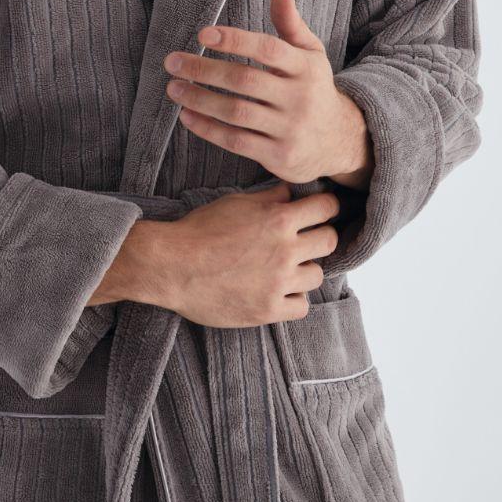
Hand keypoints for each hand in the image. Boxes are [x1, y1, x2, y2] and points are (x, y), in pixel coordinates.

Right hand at [159, 180, 341, 326]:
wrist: (172, 266)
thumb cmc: (200, 230)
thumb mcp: (235, 203)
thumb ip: (268, 198)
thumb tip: (290, 192)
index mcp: (278, 219)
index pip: (326, 208)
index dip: (326, 207)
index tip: (321, 211)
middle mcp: (285, 251)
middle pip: (329, 241)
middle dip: (320, 236)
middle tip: (306, 240)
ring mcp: (279, 283)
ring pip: (317, 275)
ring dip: (305, 270)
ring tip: (286, 268)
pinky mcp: (269, 310)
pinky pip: (302, 307)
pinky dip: (293, 299)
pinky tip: (279, 291)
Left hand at [162, 0, 374, 188]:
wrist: (339, 141)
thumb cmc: (314, 88)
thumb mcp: (311, 55)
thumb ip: (292, 25)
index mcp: (305, 68)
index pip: (268, 49)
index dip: (235, 40)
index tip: (203, 33)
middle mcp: (300, 98)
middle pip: (244, 80)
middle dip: (204, 69)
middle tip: (172, 61)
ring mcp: (289, 129)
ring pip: (236, 112)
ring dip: (200, 99)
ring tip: (174, 88)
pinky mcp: (278, 156)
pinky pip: (236, 141)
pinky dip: (208, 129)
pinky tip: (187, 115)